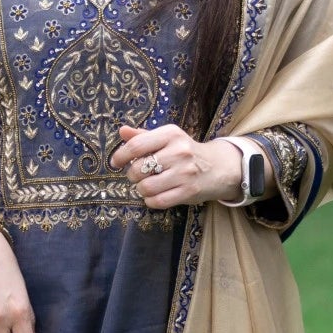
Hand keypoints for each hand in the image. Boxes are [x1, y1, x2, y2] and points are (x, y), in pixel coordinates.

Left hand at [108, 122, 243, 207]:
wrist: (217, 167)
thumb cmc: (185, 151)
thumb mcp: (167, 138)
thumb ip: (143, 136)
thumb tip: (122, 131)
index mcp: (171, 134)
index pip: (137, 145)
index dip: (121, 155)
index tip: (116, 162)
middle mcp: (179, 151)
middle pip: (138, 169)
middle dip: (132, 175)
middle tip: (137, 175)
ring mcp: (185, 173)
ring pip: (147, 187)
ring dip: (141, 189)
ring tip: (146, 185)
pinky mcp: (189, 191)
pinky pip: (158, 201)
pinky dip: (150, 201)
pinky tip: (154, 195)